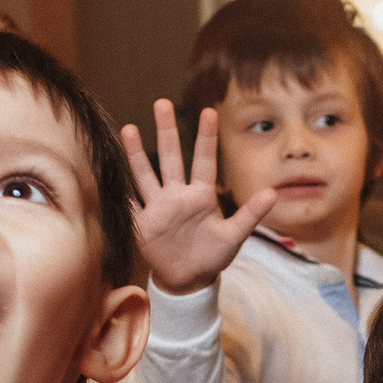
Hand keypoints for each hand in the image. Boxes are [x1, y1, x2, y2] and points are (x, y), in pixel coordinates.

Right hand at [122, 101, 275, 295]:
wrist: (189, 279)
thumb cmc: (213, 256)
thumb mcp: (234, 236)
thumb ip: (251, 214)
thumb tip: (273, 193)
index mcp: (201, 196)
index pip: (203, 161)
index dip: (206, 137)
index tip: (209, 111)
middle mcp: (177, 196)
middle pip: (170, 158)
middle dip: (166, 131)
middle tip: (162, 103)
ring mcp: (158, 207)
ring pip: (145, 174)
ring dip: (137, 153)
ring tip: (130, 128)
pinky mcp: (142, 224)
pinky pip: (129, 203)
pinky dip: (119, 190)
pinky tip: (109, 169)